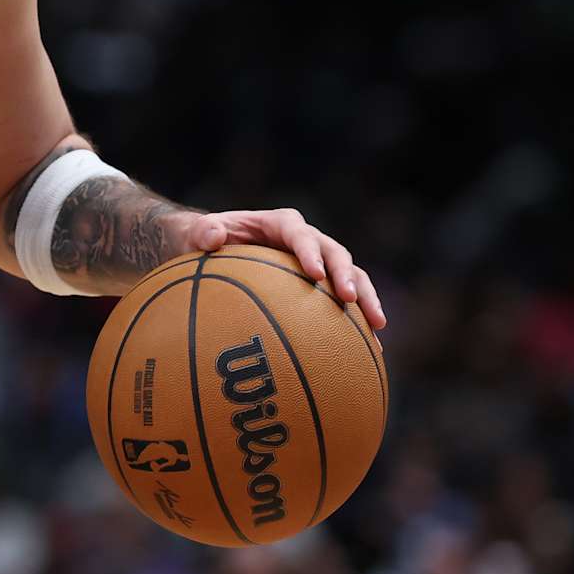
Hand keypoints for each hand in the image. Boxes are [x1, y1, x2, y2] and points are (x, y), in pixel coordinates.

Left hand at [182, 208, 385, 330]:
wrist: (212, 249)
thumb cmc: (204, 240)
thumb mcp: (196, 232)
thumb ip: (202, 232)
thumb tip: (210, 237)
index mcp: (280, 223)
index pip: (299, 233)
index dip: (310, 251)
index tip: (314, 274)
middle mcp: (306, 240)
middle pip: (335, 253)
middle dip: (346, 275)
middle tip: (350, 300)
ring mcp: (318, 263)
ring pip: (352, 276)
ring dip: (365, 298)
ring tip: (377, 326)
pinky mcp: (322, 286)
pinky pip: (346, 302)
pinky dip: (360, 322)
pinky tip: (372, 350)